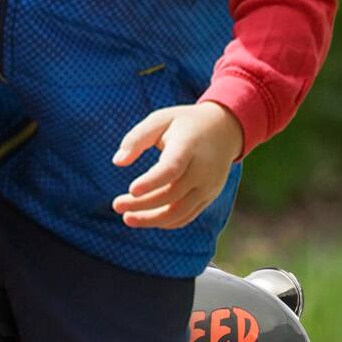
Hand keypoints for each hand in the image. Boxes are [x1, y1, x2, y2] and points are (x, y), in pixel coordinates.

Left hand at [111, 101, 244, 228]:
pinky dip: (166, 222)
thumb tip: (117, 162)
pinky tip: (147, 218)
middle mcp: (202, 170)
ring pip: (180, 212)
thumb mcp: (160, 119)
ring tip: (128, 218)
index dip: (152, 182)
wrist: (224, 129)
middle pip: (171, 194)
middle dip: (142, 204)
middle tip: (116, 205)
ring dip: (152, 220)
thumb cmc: (184, 124)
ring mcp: (208, 186)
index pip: (172, 169)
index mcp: (189, 146)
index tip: (131, 190)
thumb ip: (137, 138)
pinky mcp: (208, 197)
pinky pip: (187, 216)